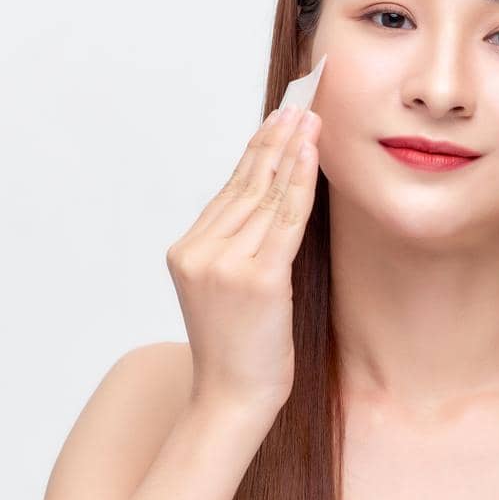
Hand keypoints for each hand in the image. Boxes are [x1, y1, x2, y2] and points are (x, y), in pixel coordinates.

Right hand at [164, 105, 321, 413]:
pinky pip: (285, 220)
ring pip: (266, 195)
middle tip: (297, 101)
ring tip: (309, 117)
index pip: (230, 189)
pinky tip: (311, 155)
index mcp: (187, 250)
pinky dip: (301, 183)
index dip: (257, 149)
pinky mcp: (257, 279)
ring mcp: (225, 264)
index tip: (277, 117)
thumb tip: (272, 197)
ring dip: (290, 151)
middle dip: (274, 138)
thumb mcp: (231, 287)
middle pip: (245, 183)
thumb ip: (241, 245)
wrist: (232, 398)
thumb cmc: (241, 347)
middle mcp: (199, 251)